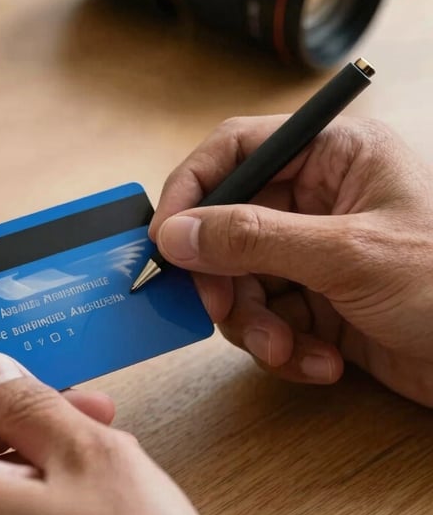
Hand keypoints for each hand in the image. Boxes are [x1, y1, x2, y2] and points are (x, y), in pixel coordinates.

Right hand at [150, 116, 432, 406]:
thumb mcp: (348, 255)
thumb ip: (254, 238)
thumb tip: (176, 233)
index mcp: (332, 156)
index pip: (234, 151)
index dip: (190, 191)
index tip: (166, 240)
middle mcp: (318, 200)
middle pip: (227, 226)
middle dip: (224, 279)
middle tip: (225, 312)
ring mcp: (316, 254)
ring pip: (242, 281)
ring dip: (254, 325)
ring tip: (287, 350)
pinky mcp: (320, 302)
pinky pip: (269, 319)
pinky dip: (283, 347)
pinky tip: (321, 363)